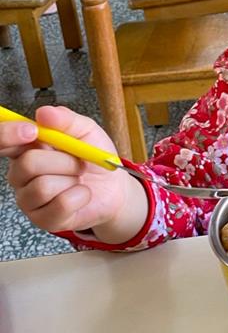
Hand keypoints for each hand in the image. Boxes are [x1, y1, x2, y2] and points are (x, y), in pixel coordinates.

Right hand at [2, 105, 148, 242]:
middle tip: (79, 162)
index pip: (3, 141)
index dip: (9, 134)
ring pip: (43, 186)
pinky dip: (80, 196)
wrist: (113, 187)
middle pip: (27, 164)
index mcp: (26, 149)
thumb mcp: (86, 131)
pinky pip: (59, 205)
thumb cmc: (93, 158)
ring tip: (79, 178)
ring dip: (72, 179)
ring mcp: (29, 199)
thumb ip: (66, 120)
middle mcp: (20, 174)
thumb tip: (43, 113)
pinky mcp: (43, 219)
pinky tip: (82, 194)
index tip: (33, 131)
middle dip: (63, 160)